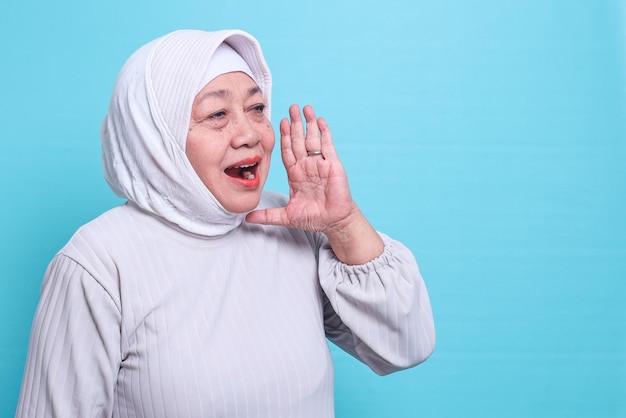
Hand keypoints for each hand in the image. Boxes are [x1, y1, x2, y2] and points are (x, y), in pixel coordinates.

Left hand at [246, 104, 356, 232]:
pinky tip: (320, 121)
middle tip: (291, 108)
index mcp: (295, 174)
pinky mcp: (333, 166)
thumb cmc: (314, 218)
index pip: (287, 151)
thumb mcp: (286, 216)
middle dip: (295, 124)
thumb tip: (247, 218)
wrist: (333, 223)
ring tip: (305, 108)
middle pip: (299, 141)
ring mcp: (320, 164)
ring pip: (312, 140)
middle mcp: (307, 166)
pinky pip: (327, 146)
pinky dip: (324, 134)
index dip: (284, 136)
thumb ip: (267, 215)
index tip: (280, 122)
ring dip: (309, 124)